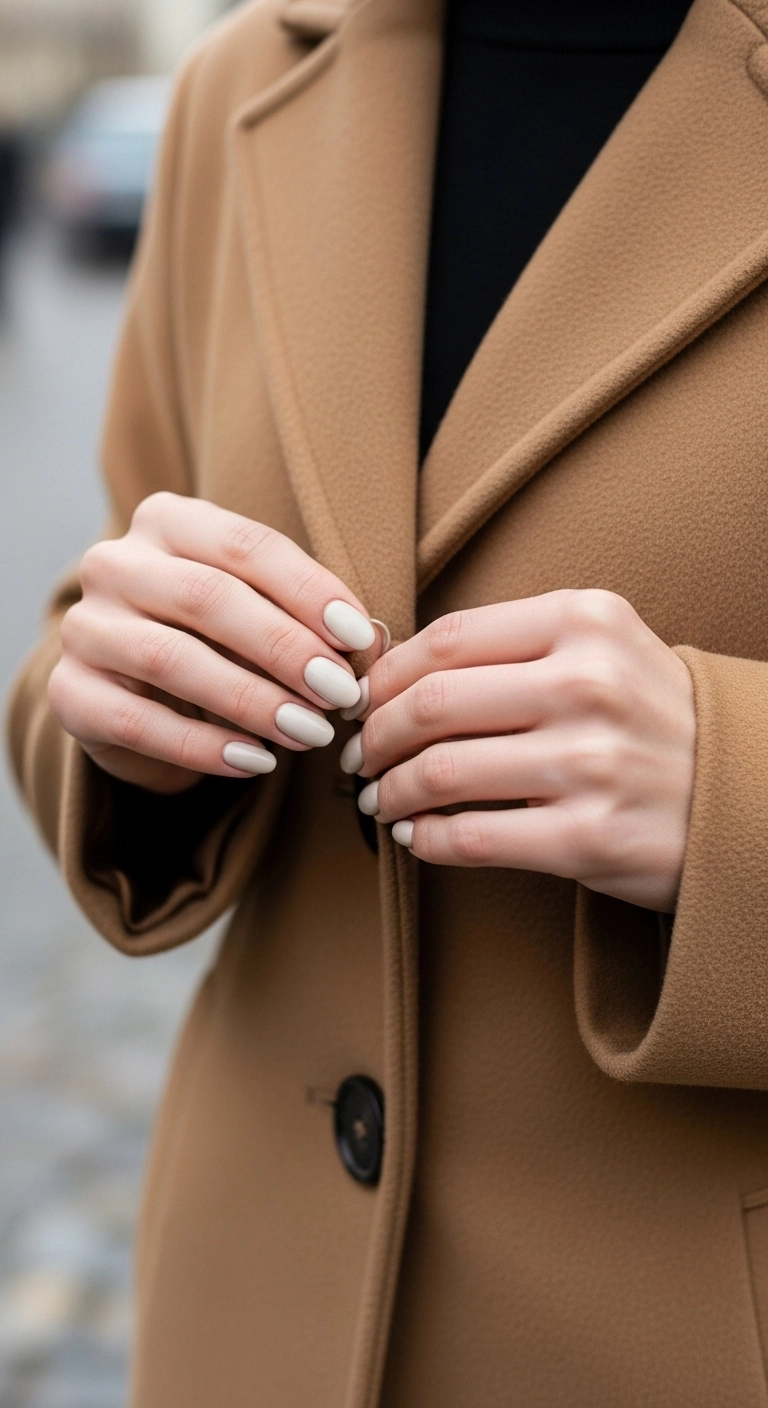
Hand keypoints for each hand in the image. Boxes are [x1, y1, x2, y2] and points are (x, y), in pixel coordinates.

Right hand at [49, 492, 377, 793]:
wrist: (137, 694)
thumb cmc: (217, 641)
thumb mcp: (262, 615)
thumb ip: (309, 620)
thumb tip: (369, 645)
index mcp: (166, 521)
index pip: (245, 545)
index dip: (308, 590)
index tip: (359, 638)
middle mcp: (114, 563)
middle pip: (208, 597)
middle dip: (285, 648)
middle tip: (340, 694)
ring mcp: (84, 627)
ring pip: (172, 660)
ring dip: (252, 700)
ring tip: (309, 734)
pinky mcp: (68, 692)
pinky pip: (138, 722)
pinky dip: (203, 746)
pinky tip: (255, 761)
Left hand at [346, 590, 694, 911]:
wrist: (744, 797)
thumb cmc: (652, 720)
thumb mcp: (604, 650)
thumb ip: (516, 647)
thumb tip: (396, 669)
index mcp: (585, 621)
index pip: (448, 639)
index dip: (385, 674)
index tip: (363, 700)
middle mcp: (588, 683)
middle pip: (433, 703)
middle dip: (375, 736)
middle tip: (359, 757)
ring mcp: (591, 762)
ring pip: (442, 772)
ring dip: (390, 791)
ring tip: (380, 799)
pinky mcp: (590, 837)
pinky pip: (473, 838)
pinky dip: (427, 839)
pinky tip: (416, 836)